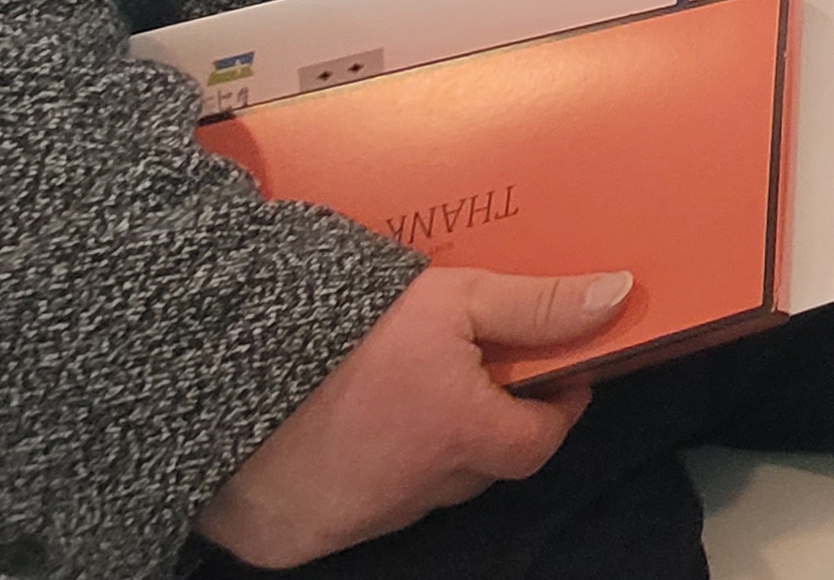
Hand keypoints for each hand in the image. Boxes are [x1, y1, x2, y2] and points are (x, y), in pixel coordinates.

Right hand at [195, 267, 629, 564]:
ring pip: (424, 489)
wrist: (215, 388)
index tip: (556, 374)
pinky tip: (350, 434)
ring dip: (429, 451)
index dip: (556, 407)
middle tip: (474, 374)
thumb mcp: (452, 300)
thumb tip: (618, 296)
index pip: (540, 441)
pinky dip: (368, 477)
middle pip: (483, 466)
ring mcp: (363, 519)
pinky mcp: (307, 536)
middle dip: (491, 424)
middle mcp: (421, 490)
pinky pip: (361, 510)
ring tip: (407, 396)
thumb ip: (536, 305)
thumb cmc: (343, 339)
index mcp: (463, 437)